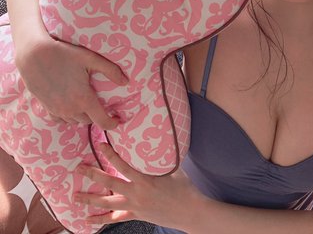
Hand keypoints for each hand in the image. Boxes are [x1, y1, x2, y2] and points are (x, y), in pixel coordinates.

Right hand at [16, 37, 127, 128]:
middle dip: (98, 115)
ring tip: (88, 103)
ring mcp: (57, 110)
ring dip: (83, 115)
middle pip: (89, 121)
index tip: (118, 119)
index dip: (113, 124)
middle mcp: (70, 109)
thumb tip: (126, 82)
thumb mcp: (91, 58)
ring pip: (75, 121)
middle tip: (103, 105)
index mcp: (84, 99)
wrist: (34, 55)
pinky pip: (61, 119)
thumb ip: (111, 70)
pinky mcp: (46, 108)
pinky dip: (69, 116)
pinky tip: (71, 104)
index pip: (102, 121)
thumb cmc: (64, 54)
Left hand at [74, 143, 199, 228]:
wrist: (189, 211)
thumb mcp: (172, 168)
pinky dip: (101, 220)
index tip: (100, 144)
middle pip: (109, 183)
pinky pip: (115, 218)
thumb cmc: (183, 187)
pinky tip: (88, 220)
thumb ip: (160, 158)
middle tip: (78, 169)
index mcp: (145, 179)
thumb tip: (155, 140)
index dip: (110, 154)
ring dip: (90, 200)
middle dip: (92, 175)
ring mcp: (134, 206)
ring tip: (75, 197)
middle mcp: (136, 193)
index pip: (122, 165)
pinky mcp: (135, 215)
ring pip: (107, 203)